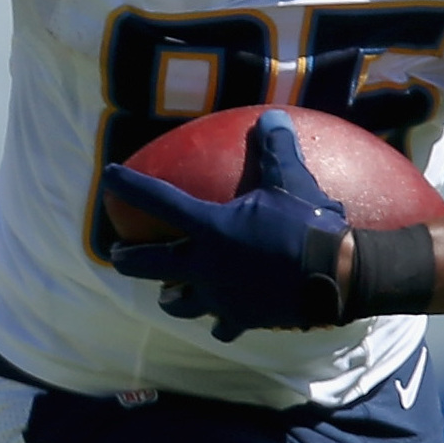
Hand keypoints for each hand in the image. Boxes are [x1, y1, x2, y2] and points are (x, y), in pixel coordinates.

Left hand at [103, 109, 347, 341]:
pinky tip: (222, 322)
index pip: (159, 201)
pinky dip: (220, 323)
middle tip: (118, 255)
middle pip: (150, 265)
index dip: (130, 186)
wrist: (336, 276)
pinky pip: (222, 326)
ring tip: (167, 294)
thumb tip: (271, 116)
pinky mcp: (241, 319)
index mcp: (209, 228)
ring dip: (170, 297)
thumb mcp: (290, 179)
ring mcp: (220, 298)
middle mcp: (204, 265)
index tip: (107, 177)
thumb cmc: (307, 225)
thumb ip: (275, 148)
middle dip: (129, 259)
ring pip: (180, 303)